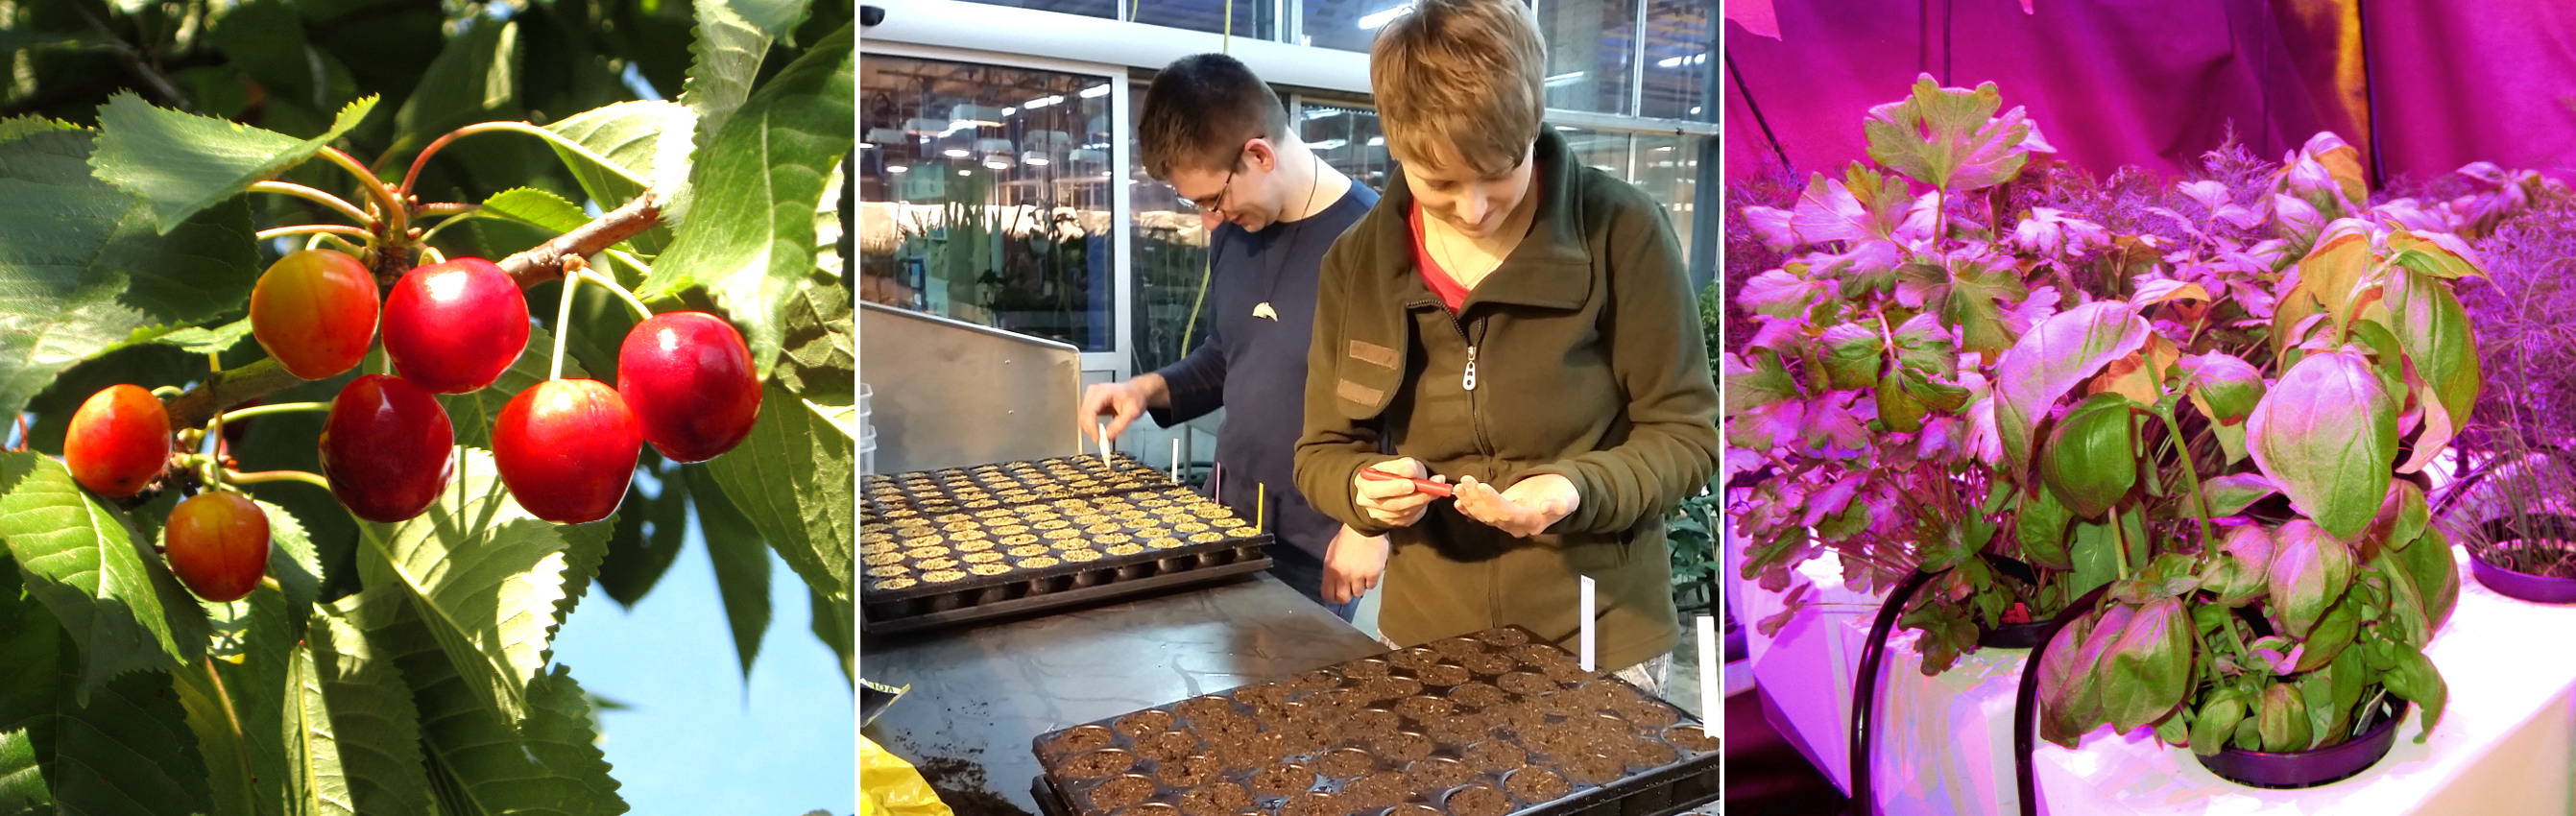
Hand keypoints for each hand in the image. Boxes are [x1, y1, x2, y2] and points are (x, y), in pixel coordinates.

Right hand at [1077, 374, 1165, 444]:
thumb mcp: (1132, 412)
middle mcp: (1093, 392)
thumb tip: (1108, 437)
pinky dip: (1090, 426)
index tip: (1098, 439)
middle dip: (1090, 430)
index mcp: (1103, 392)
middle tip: (1101, 441)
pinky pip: (1085, 417)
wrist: (1136, 391)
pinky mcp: (1090, 402)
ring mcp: (1090, 397)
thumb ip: (1120, 425)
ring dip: (1090, 429)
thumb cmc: (1135, 398)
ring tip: (1101, 436)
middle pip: (1084, 415)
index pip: (1091, 411)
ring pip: (1083, 417)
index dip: (1092, 427)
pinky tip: (1099, 431)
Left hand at [1322, 526, 1388, 603]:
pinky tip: (1370, 570)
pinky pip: (1371, 586)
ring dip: (1360, 586)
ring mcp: (1358, 576)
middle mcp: (1343, 576)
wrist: (1364, 527)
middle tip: (1350, 588)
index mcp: (1330, 570)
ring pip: (1358, 593)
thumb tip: (1334, 582)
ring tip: (1362, 574)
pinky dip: (1370, 580)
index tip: (1337, 594)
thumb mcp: (1332, 553)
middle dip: (1347, 595)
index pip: (1328, 595)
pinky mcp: (1372, 574)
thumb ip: (1332, 569)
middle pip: (1343, 598)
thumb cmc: (1346, 537)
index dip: (1332, 597)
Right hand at [1352, 457, 1442, 526]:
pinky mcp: (1394, 522)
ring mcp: (1380, 515)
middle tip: (1430, 489)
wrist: (1393, 484)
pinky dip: (1423, 506)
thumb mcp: (1398, 463)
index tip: (1411, 484)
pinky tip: (1430, 495)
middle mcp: (1368, 502)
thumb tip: (1410, 470)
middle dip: (1412, 497)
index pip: (1373, 490)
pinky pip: (1410, 517)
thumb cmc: (1393, 472)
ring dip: (1422, 500)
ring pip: (1402, 512)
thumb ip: (1404, 465)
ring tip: (1437, 487)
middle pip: (1389, 505)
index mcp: (1363, 484)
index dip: (1392, 488)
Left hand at [1454, 474, 1579, 537]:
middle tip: (1465, 481)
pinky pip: (1482, 514)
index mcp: (1531, 522)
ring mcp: (1506, 521)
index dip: (1494, 502)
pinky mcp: (1500, 513)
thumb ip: (1559, 505)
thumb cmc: (1565, 495)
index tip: (1482, 487)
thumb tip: (1547, 507)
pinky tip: (1458, 501)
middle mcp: (1516, 525)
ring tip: (1459, 487)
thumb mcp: (1567, 499)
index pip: (1508, 513)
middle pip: (1492, 515)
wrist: (1561, 496)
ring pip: (1484, 515)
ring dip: (1470, 501)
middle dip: (1477, 499)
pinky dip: (1469, 509)